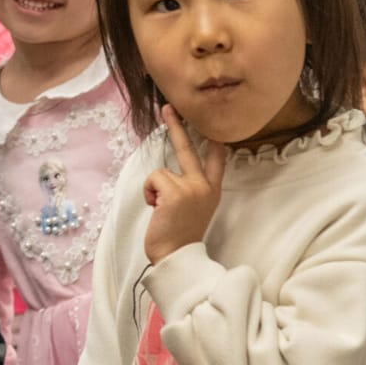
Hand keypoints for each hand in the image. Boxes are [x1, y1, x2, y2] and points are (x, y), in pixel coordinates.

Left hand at [142, 105, 227, 263]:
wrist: (177, 257)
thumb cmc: (179, 236)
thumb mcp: (193, 209)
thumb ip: (189, 189)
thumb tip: (168, 177)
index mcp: (212, 191)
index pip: (217, 159)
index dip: (214, 139)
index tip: (213, 123)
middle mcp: (205, 186)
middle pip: (189, 148)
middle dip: (177, 125)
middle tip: (167, 106)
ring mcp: (192, 187)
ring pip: (160, 172)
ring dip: (154, 190)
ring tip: (160, 209)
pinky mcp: (175, 191)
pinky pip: (153, 179)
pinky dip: (149, 193)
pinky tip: (156, 209)